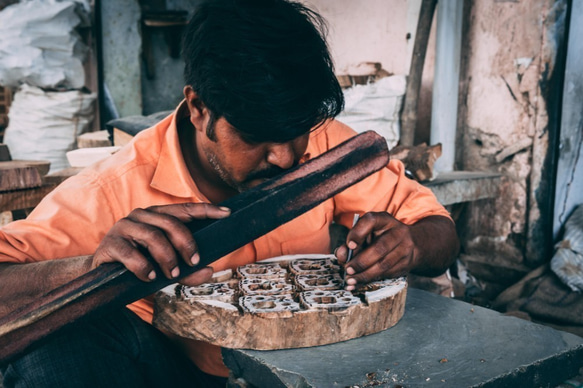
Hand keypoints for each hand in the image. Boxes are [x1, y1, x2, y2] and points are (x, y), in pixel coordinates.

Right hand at [92, 203, 230, 285]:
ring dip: (167, 257)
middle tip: (193, 262)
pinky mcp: (110, 243)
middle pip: (172, 223)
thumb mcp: (167, 270)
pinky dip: (143, 267)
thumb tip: (210, 270)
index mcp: (157, 216)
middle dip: (187, 244)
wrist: (102, 277)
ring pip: (153, 236)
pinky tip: (149, 277)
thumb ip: (188, 272)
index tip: (227, 213)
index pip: (185, 209)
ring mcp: (124, 227)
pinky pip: (130, 253)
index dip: (206, 210)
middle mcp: (141, 216)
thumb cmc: (140, 268)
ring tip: (171, 274)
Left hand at [335, 212, 416, 289]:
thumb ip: (352, 241)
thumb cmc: (382, 236)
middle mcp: (397, 232)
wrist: (411, 243)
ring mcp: (405, 248)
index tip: (349, 245)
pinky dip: (372, 279)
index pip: (371, 221)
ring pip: (384, 265)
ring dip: (365, 275)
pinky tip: (360, 282)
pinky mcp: (406, 263)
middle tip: (348, 270)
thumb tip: (341, 254)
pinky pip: (387, 273)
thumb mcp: (367, 233)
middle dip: (361, 262)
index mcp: (383, 220)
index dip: (358, 233)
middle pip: (379, 248)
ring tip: (351, 280)